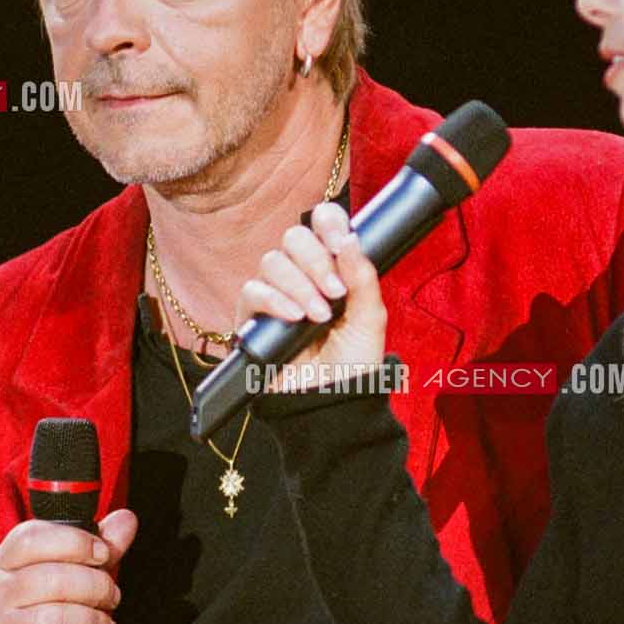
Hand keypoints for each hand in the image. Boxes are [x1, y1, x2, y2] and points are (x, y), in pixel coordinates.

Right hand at [0, 508, 137, 623]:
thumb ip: (95, 548)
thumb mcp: (64, 576)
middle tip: (112, 599)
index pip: (32, 537)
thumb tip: (125, 519)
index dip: (75, 542)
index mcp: (4, 562)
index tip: (103, 554)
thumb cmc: (39, 616)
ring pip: (60, 619)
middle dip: (98, 589)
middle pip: (56, 579)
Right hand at [234, 204, 386, 385]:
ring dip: (300, 286)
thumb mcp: (370, 318)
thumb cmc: (353, 361)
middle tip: (336, 292)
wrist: (331, 400)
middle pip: (294, 238)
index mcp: (331, 267)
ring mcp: (275, 294)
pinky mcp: (252, 317)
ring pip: (273, 262)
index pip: (321, 225)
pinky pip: (252, 290)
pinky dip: (275, 300)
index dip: (328, 222)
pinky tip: (295, 317)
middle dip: (316, 261)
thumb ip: (363, 277)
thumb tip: (350, 239)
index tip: (340, 239)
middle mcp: (301, 274)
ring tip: (319, 316)